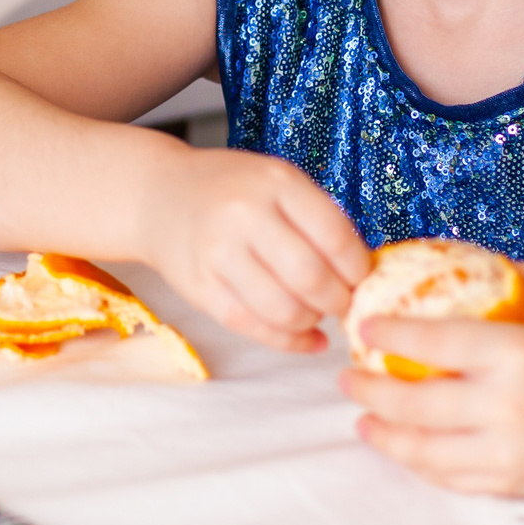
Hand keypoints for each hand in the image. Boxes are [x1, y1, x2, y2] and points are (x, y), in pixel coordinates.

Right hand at [132, 147, 369, 351]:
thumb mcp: (278, 182)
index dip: (358, 268)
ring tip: (317, 314)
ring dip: (312, 321)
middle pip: (311, 277)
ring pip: (283, 309)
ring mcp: (218, 252)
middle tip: (343, 303)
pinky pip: (252, 327)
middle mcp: (245, 214)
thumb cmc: (232, 190)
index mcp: (276, 182)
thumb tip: (364, 275)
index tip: (362, 279)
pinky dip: (289, 342)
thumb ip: (318, 219)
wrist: (159, 195)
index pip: (335, 236)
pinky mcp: (200, 287)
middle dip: (339, 301)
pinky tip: (306, 338)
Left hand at [341, 262, 523, 500]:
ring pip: (422, 447)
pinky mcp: (511, 484)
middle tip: (347, 378)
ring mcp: (507, 451)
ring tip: (361, 418)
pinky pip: (448, 477)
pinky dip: (417, 463)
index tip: (362, 327)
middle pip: (413, 402)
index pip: (433, 343)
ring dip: (383, 433)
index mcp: (518, 352)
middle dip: (368, 390)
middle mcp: (506, 405)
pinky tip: (402, 448)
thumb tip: (474, 259)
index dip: (389, 335)